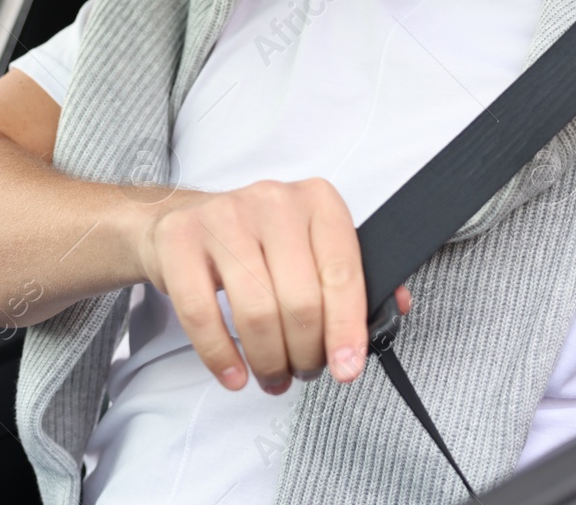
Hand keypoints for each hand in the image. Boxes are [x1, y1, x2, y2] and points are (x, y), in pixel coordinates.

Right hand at [136, 177, 411, 393]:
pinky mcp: (179, 241)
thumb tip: (396, 308)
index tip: (348, 368)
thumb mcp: (312, 243)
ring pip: (256, 311)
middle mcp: (273, 201)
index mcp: (317, 201)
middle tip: (304, 371)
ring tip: (272, 374)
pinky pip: (202, 314)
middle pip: (300, 300)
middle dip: (306, 352)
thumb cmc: (260, 239)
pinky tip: (234, 373)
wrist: (184, 219)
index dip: (347, 328)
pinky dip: (221, 356)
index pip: (342, 272)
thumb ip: (354, 275)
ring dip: (268, 360)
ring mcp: (223, 217)